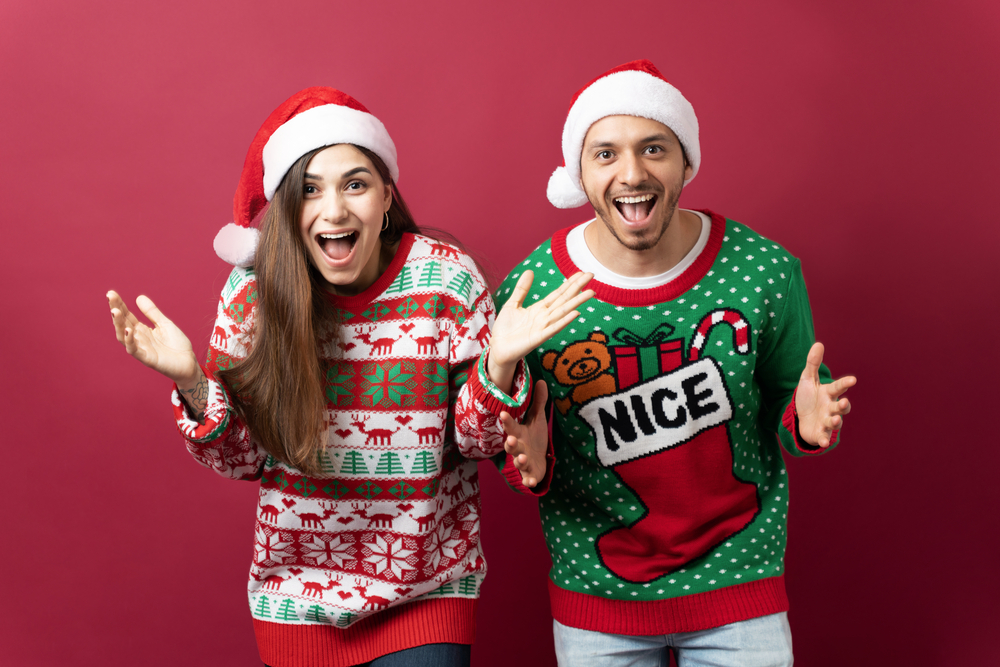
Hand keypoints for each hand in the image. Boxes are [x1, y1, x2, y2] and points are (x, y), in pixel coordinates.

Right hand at [107, 291, 199, 383]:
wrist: (189, 362)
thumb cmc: (176, 345)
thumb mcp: (165, 324)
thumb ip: (152, 312)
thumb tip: (138, 297)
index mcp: (141, 330)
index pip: (127, 315)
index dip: (119, 304)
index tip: (111, 293)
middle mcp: (138, 338)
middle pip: (122, 323)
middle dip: (115, 310)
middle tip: (109, 296)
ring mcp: (141, 348)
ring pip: (124, 336)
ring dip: (118, 324)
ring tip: (115, 311)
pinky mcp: (147, 359)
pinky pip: (134, 350)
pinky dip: (130, 341)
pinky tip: (128, 330)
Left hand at [488, 271, 593, 393]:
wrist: (497, 348)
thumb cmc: (506, 328)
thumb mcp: (513, 304)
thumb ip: (522, 289)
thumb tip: (530, 270)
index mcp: (540, 309)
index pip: (558, 293)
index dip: (570, 283)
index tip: (581, 273)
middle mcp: (545, 317)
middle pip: (564, 299)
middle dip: (578, 287)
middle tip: (591, 275)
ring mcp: (543, 327)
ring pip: (563, 312)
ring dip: (577, 302)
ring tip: (591, 292)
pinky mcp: (538, 338)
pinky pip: (553, 328)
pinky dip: (564, 321)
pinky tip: (576, 313)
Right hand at [499, 380, 549, 488]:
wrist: (537, 462)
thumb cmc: (534, 438)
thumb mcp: (538, 419)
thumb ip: (538, 402)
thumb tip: (542, 381)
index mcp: (518, 433)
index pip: (511, 426)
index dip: (507, 421)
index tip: (503, 414)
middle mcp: (518, 448)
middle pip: (511, 446)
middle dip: (511, 443)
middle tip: (511, 439)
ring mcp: (522, 462)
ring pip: (518, 462)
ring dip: (519, 461)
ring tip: (523, 458)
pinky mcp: (529, 474)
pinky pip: (528, 478)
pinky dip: (529, 481)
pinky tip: (531, 482)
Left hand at [795, 342, 855, 447]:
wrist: (800, 418)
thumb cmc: (808, 397)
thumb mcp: (807, 379)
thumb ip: (813, 363)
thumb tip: (818, 343)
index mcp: (829, 393)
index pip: (838, 387)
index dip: (845, 383)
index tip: (852, 380)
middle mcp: (831, 407)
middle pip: (840, 406)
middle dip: (843, 405)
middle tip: (844, 403)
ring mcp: (827, 421)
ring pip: (835, 422)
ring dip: (836, 421)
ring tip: (835, 419)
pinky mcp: (820, 434)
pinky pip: (824, 437)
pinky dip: (825, 440)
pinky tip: (823, 443)